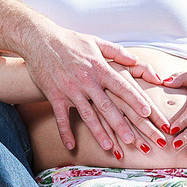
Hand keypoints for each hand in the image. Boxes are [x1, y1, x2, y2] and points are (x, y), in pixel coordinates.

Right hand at [20, 26, 166, 152]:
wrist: (39, 40)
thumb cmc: (70, 41)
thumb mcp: (96, 42)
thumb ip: (117, 52)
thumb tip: (136, 60)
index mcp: (99, 68)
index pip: (121, 86)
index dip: (135, 99)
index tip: (147, 112)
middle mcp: (86, 80)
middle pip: (107, 106)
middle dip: (120, 124)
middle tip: (132, 140)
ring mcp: (70, 89)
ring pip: (86, 115)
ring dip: (98, 132)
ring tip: (109, 147)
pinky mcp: (54, 95)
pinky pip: (61, 117)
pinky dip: (65, 132)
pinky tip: (71, 146)